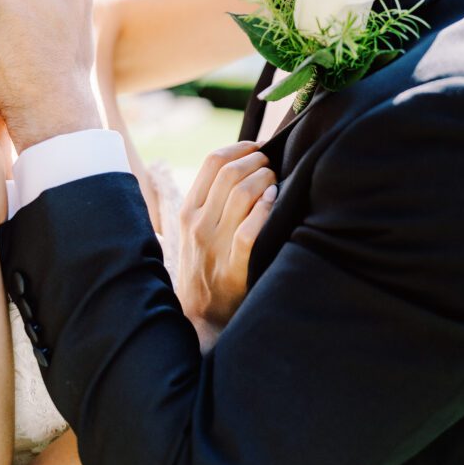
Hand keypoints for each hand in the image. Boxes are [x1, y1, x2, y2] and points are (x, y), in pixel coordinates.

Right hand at [178, 142, 276, 344]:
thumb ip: (211, 199)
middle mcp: (198, 223)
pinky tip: (275, 202)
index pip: (212, 161)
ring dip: (266, 181)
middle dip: (258, 161)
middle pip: (231, 172)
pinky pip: (249, 230)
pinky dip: (265, 210)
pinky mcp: (232, 267)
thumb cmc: (204, 266)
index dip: (241, 147)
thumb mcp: (194, 229)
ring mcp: (214, 245)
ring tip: (275, 184)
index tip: (258, 148)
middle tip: (271, 166)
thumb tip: (243, 163)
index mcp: (188, 209)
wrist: (199, 316)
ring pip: (242, 194)